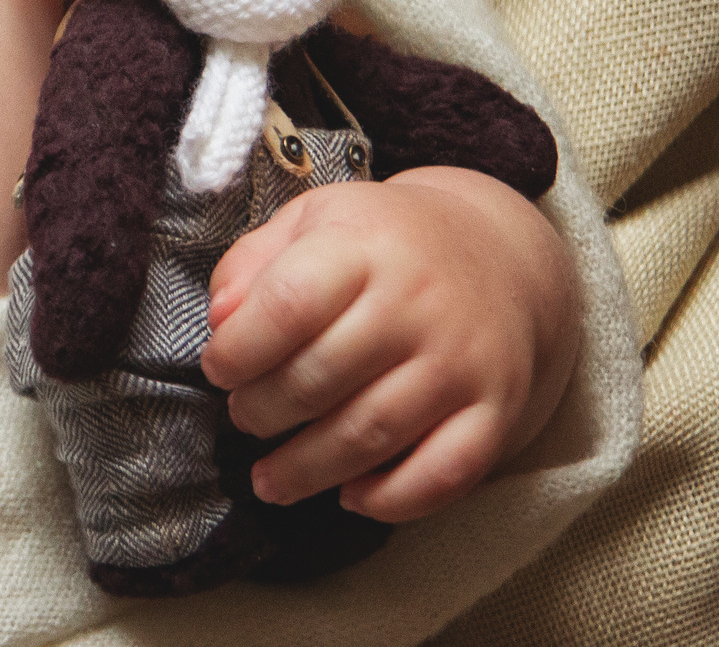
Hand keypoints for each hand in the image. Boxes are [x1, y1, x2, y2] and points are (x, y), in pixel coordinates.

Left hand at [198, 165, 580, 521]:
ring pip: (372, 434)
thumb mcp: (313, 220)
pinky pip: (444, 473)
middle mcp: (418, 304)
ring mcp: (462, 362)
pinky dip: (392, 499)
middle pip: (321, 378)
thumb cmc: (384, 244)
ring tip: (269, 478)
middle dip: (264, 411)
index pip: (289, 304)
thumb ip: (253, 263)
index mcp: (364, 247)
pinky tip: (350, 496)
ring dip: (308, 469)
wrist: (500, 257)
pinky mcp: (496, 410)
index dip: (240, 349)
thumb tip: (219, 320)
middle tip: (244, 417)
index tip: (218, 369)